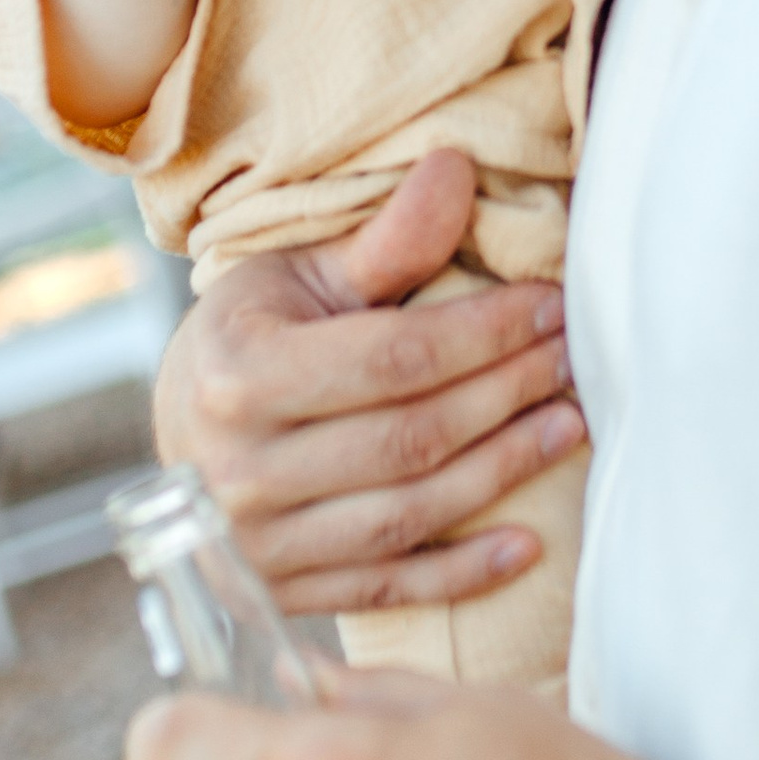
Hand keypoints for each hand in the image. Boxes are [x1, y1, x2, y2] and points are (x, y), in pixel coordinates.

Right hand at [155, 151, 586, 613]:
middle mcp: (241, 469)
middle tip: (571, 361)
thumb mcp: (304, 274)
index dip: (484, 333)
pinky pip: (388, 588)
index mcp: (239, 374)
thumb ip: (385, 240)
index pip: (393, 358)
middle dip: (507, 394)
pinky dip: (462, 575)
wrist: (187, 422)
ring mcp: (261, 543)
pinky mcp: (285, 592)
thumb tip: (455, 167)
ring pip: (408, 513)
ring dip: (503, 471)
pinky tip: (527, 547)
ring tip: (568, 426)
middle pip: (410, 437)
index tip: (550, 308)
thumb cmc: (256, 330)